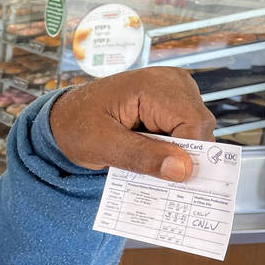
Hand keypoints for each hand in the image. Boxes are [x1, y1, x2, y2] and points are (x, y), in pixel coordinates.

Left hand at [49, 66, 215, 181]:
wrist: (65, 117)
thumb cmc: (76, 125)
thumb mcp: (101, 146)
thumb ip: (140, 156)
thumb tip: (182, 170)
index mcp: (153, 85)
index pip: (193, 123)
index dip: (189, 155)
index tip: (175, 182)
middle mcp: (171, 82)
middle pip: (199, 128)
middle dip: (183, 157)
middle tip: (158, 179)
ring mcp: (175, 91)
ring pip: (196, 132)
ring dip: (176, 155)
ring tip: (147, 164)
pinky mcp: (173, 103)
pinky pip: (185, 131)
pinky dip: (172, 149)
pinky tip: (151, 158)